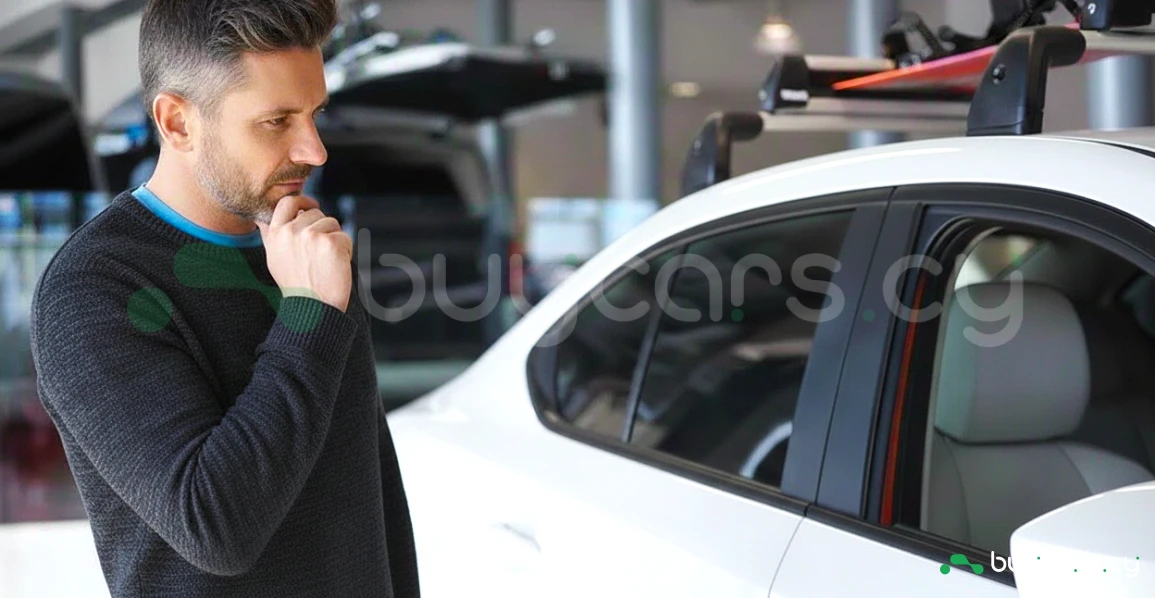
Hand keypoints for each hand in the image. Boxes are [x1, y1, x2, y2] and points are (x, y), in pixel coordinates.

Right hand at [256, 195, 352, 312]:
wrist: (312, 308)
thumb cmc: (297, 285)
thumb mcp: (274, 258)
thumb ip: (272, 235)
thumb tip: (263, 217)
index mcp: (275, 234)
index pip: (286, 202)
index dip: (302, 201)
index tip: (311, 205)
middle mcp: (290, 232)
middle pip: (315, 212)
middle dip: (323, 228)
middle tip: (320, 254)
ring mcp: (310, 235)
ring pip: (332, 223)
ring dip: (334, 239)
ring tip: (325, 262)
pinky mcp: (329, 242)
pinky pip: (344, 236)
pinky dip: (346, 250)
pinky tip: (335, 266)